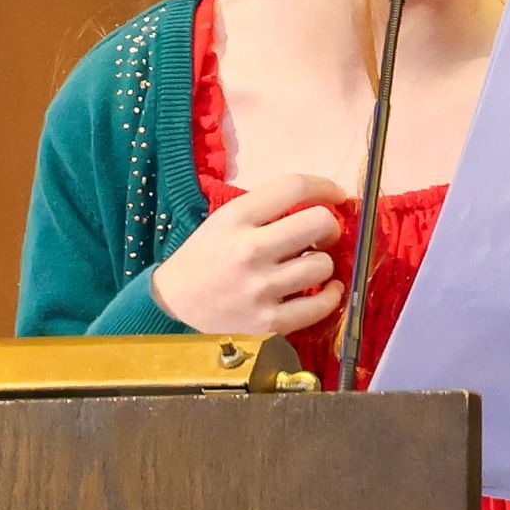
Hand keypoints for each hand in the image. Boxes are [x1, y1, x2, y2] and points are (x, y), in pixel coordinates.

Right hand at [150, 173, 348, 334]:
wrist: (173, 305)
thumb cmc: (205, 257)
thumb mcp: (225, 220)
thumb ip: (266, 209)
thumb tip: (322, 203)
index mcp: (236, 217)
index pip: (294, 187)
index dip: (325, 186)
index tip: (336, 195)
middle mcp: (250, 250)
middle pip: (319, 223)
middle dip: (330, 227)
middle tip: (322, 236)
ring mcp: (260, 288)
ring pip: (323, 265)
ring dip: (325, 264)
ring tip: (312, 266)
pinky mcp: (268, 323)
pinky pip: (320, 306)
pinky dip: (331, 297)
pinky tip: (326, 291)